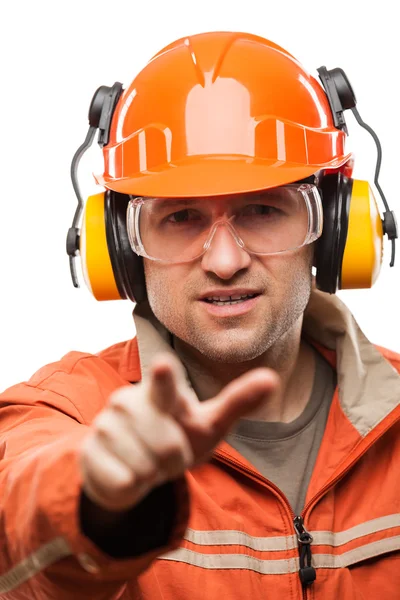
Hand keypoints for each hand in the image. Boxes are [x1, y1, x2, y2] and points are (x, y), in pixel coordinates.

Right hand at [80, 354, 278, 511]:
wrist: (132, 464)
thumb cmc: (176, 437)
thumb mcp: (208, 423)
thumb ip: (237, 401)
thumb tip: (273, 378)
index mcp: (161, 392)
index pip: (165, 384)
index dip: (164, 378)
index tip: (162, 364)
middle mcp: (129, 401)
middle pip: (167, 446)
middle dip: (175, 460)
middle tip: (168, 452)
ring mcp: (106, 425)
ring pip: (145, 467)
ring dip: (153, 474)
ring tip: (147, 461)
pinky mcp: (90, 453)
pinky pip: (124, 482)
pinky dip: (133, 487)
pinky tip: (128, 472)